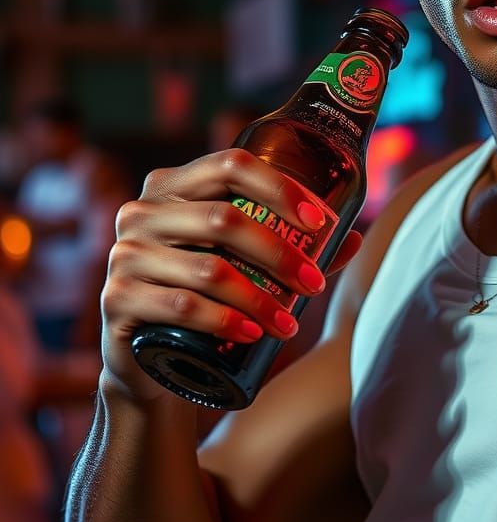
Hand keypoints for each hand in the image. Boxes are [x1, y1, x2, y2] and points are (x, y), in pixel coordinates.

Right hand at [100, 149, 361, 402]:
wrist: (148, 358)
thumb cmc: (207, 295)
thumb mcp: (247, 265)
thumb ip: (296, 248)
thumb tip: (354, 237)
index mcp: (175, 185)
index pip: (231, 164)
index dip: (280, 187)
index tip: (320, 221)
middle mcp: (143, 210)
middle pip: (225, 218)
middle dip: (281, 254)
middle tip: (314, 285)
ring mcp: (126, 253)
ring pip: (209, 268)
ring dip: (261, 298)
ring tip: (291, 323)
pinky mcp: (117, 298)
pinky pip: (181, 306)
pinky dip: (225, 320)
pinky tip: (253, 333)